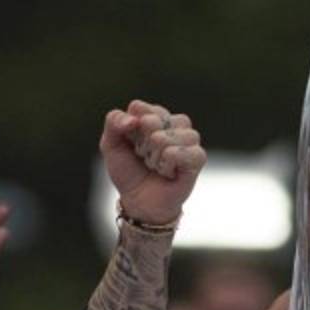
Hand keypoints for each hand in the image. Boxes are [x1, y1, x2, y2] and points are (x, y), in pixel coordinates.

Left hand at [99, 100, 205, 223]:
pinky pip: (182, 152)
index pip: (139, 108)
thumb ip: (114, 122)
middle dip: (141, 145)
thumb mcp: (110, 145)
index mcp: (154, 115)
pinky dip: (169, 164)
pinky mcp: (198, 157)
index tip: (132, 145)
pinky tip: (168, 173)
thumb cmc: (129, 172)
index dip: (131, 130)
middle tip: (145, 158)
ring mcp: (188, 139)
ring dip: (154, 157)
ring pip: (166, 137)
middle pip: (152, 121)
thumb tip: (134, 119)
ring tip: (156, 166)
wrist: (139, 201)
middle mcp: (173, 123)